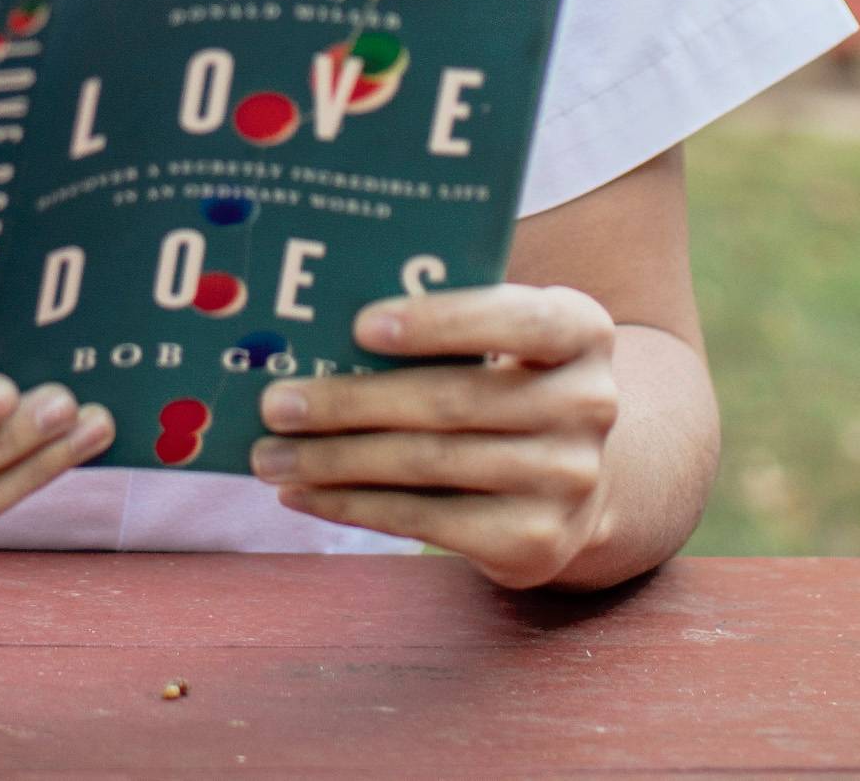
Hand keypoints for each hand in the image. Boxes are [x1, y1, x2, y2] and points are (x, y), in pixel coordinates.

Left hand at [250, 285, 622, 588]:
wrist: (578, 478)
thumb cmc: (508, 382)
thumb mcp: (504, 339)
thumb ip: (444, 325)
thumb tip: (316, 334)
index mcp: (582, 330)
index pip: (516, 319)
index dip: (439, 322)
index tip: (360, 326)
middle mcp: (589, 404)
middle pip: (451, 402)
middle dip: (351, 403)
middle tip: (277, 404)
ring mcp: (567, 479)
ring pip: (428, 464)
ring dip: (336, 462)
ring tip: (270, 456)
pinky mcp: (536, 541)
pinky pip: (427, 521)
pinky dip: (354, 506)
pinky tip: (303, 494)